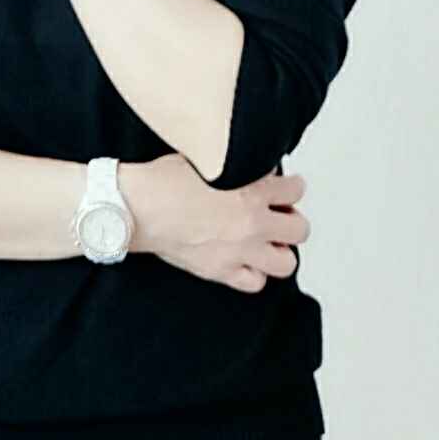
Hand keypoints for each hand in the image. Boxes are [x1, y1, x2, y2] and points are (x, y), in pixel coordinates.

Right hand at [138, 153, 310, 292]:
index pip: (295, 190)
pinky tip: (246, 259)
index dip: (292, 186)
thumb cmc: (164, 180)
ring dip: (280, 250)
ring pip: (286, 262)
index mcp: (251, 191)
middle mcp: (251, 224)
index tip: (285, 186)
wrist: (138, 206)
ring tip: (267, 240)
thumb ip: (236, 162)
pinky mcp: (221, 270)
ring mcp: (238, 251)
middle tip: (278, 214)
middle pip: (299, 229)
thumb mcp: (207, 157)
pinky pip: (255, 282)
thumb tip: (250, 162)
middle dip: (291, 219)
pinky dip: (255, 272)